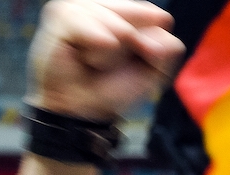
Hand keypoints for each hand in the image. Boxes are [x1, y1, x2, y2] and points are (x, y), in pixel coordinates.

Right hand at [27, 0, 183, 121]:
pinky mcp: (61, 14)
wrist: (82, 108)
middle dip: (133, 46)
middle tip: (112, 64)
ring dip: (112, 54)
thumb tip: (162, 19)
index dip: (152, 43)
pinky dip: (96, 53)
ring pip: (119, 26)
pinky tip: (85, 58)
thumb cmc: (114, 87)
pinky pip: (95, 31)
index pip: (156, 17)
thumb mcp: (154, 70)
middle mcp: (103, 4)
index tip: (137, 60)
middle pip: (139, 16)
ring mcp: (81, 5)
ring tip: (95, 62)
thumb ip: (168, 45)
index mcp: (126, 12)